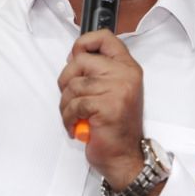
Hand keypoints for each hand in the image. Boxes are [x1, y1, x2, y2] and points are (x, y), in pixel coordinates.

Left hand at [58, 30, 143, 189]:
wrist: (124, 158)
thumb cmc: (114, 127)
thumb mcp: (111, 91)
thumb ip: (97, 71)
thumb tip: (73, 56)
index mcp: (128, 67)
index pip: (105, 38)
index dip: (84, 42)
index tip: (75, 55)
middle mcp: (126, 75)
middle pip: (80, 60)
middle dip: (66, 80)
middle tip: (71, 97)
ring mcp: (118, 89)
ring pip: (73, 84)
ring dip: (66, 104)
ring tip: (75, 116)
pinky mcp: (107, 106)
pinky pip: (74, 104)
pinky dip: (68, 117)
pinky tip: (76, 126)